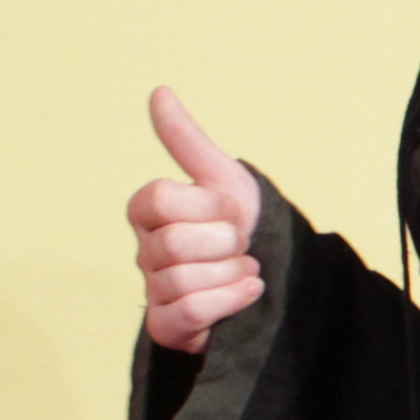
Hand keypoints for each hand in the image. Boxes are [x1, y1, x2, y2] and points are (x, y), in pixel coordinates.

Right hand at [129, 85, 266, 350]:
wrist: (275, 273)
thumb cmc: (241, 223)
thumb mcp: (222, 177)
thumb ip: (186, 139)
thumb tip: (159, 92)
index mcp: (149, 212)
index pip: (157, 199)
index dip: (204, 204)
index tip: (230, 209)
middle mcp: (144, 251)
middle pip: (171, 244)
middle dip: (223, 243)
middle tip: (241, 244)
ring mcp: (153, 291)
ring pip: (181, 280)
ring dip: (231, 273)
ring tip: (247, 271)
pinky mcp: (167, 327)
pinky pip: (185, 313)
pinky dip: (227, 300)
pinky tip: (249, 291)